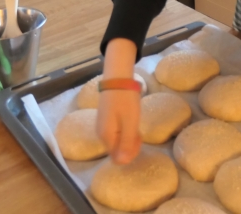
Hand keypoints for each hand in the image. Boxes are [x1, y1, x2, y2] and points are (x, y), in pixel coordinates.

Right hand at [95, 38, 141, 163]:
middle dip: (130, 145)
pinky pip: (117, 133)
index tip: (138, 139)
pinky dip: (125, 130)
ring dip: (129, 138)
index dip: (130, 153)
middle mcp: (101, 134)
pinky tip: (131, 121)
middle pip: (117, 151)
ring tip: (136, 124)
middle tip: (138, 131)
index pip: (118, 158)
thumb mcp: (130, 123)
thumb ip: (126, 144)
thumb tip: (122, 163)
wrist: (117, 78)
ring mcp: (103, 127)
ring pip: (118, 142)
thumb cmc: (125, 100)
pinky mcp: (106, 120)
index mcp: (106, 137)